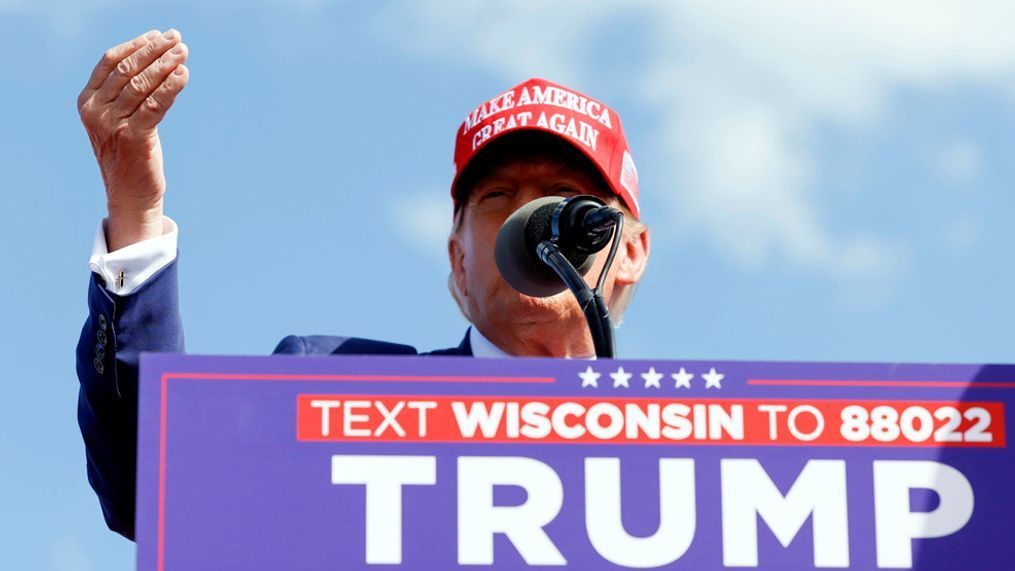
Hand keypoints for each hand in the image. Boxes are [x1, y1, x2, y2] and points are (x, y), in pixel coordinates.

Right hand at [78, 29, 188, 250]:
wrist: (130, 196)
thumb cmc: (130, 154)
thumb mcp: (121, 119)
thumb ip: (128, 92)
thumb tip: (159, 59)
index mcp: (87, 102)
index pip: (110, 61)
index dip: (136, 45)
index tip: (159, 36)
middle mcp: (95, 112)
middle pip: (128, 69)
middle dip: (155, 51)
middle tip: (178, 40)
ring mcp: (112, 125)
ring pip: (142, 85)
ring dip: (166, 65)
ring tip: (184, 52)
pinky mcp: (134, 139)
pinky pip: (155, 105)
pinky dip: (170, 87)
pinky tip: (183, 75)